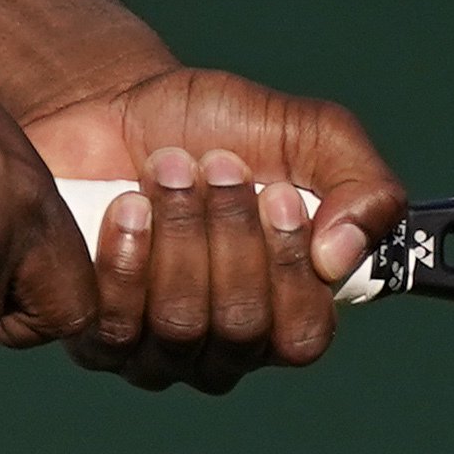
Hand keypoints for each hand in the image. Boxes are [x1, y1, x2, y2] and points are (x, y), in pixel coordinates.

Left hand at [0, 0, 405, 394]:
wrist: (113, 104)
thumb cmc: (217, 128)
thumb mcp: (309, 134)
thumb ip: (362, 184)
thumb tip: (340, 257)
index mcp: (286, 312)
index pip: (302, 337)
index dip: (290, 270)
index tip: (278, 193)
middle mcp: (223, 346)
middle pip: (240, 327)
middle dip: (230, 235)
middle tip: (214, 164)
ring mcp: (155, 349)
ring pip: (180, 326)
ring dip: (180, 235)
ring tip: (168, 168)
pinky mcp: (91, 333)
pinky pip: (113, 326)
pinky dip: (125, 258)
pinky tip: (126, 204)